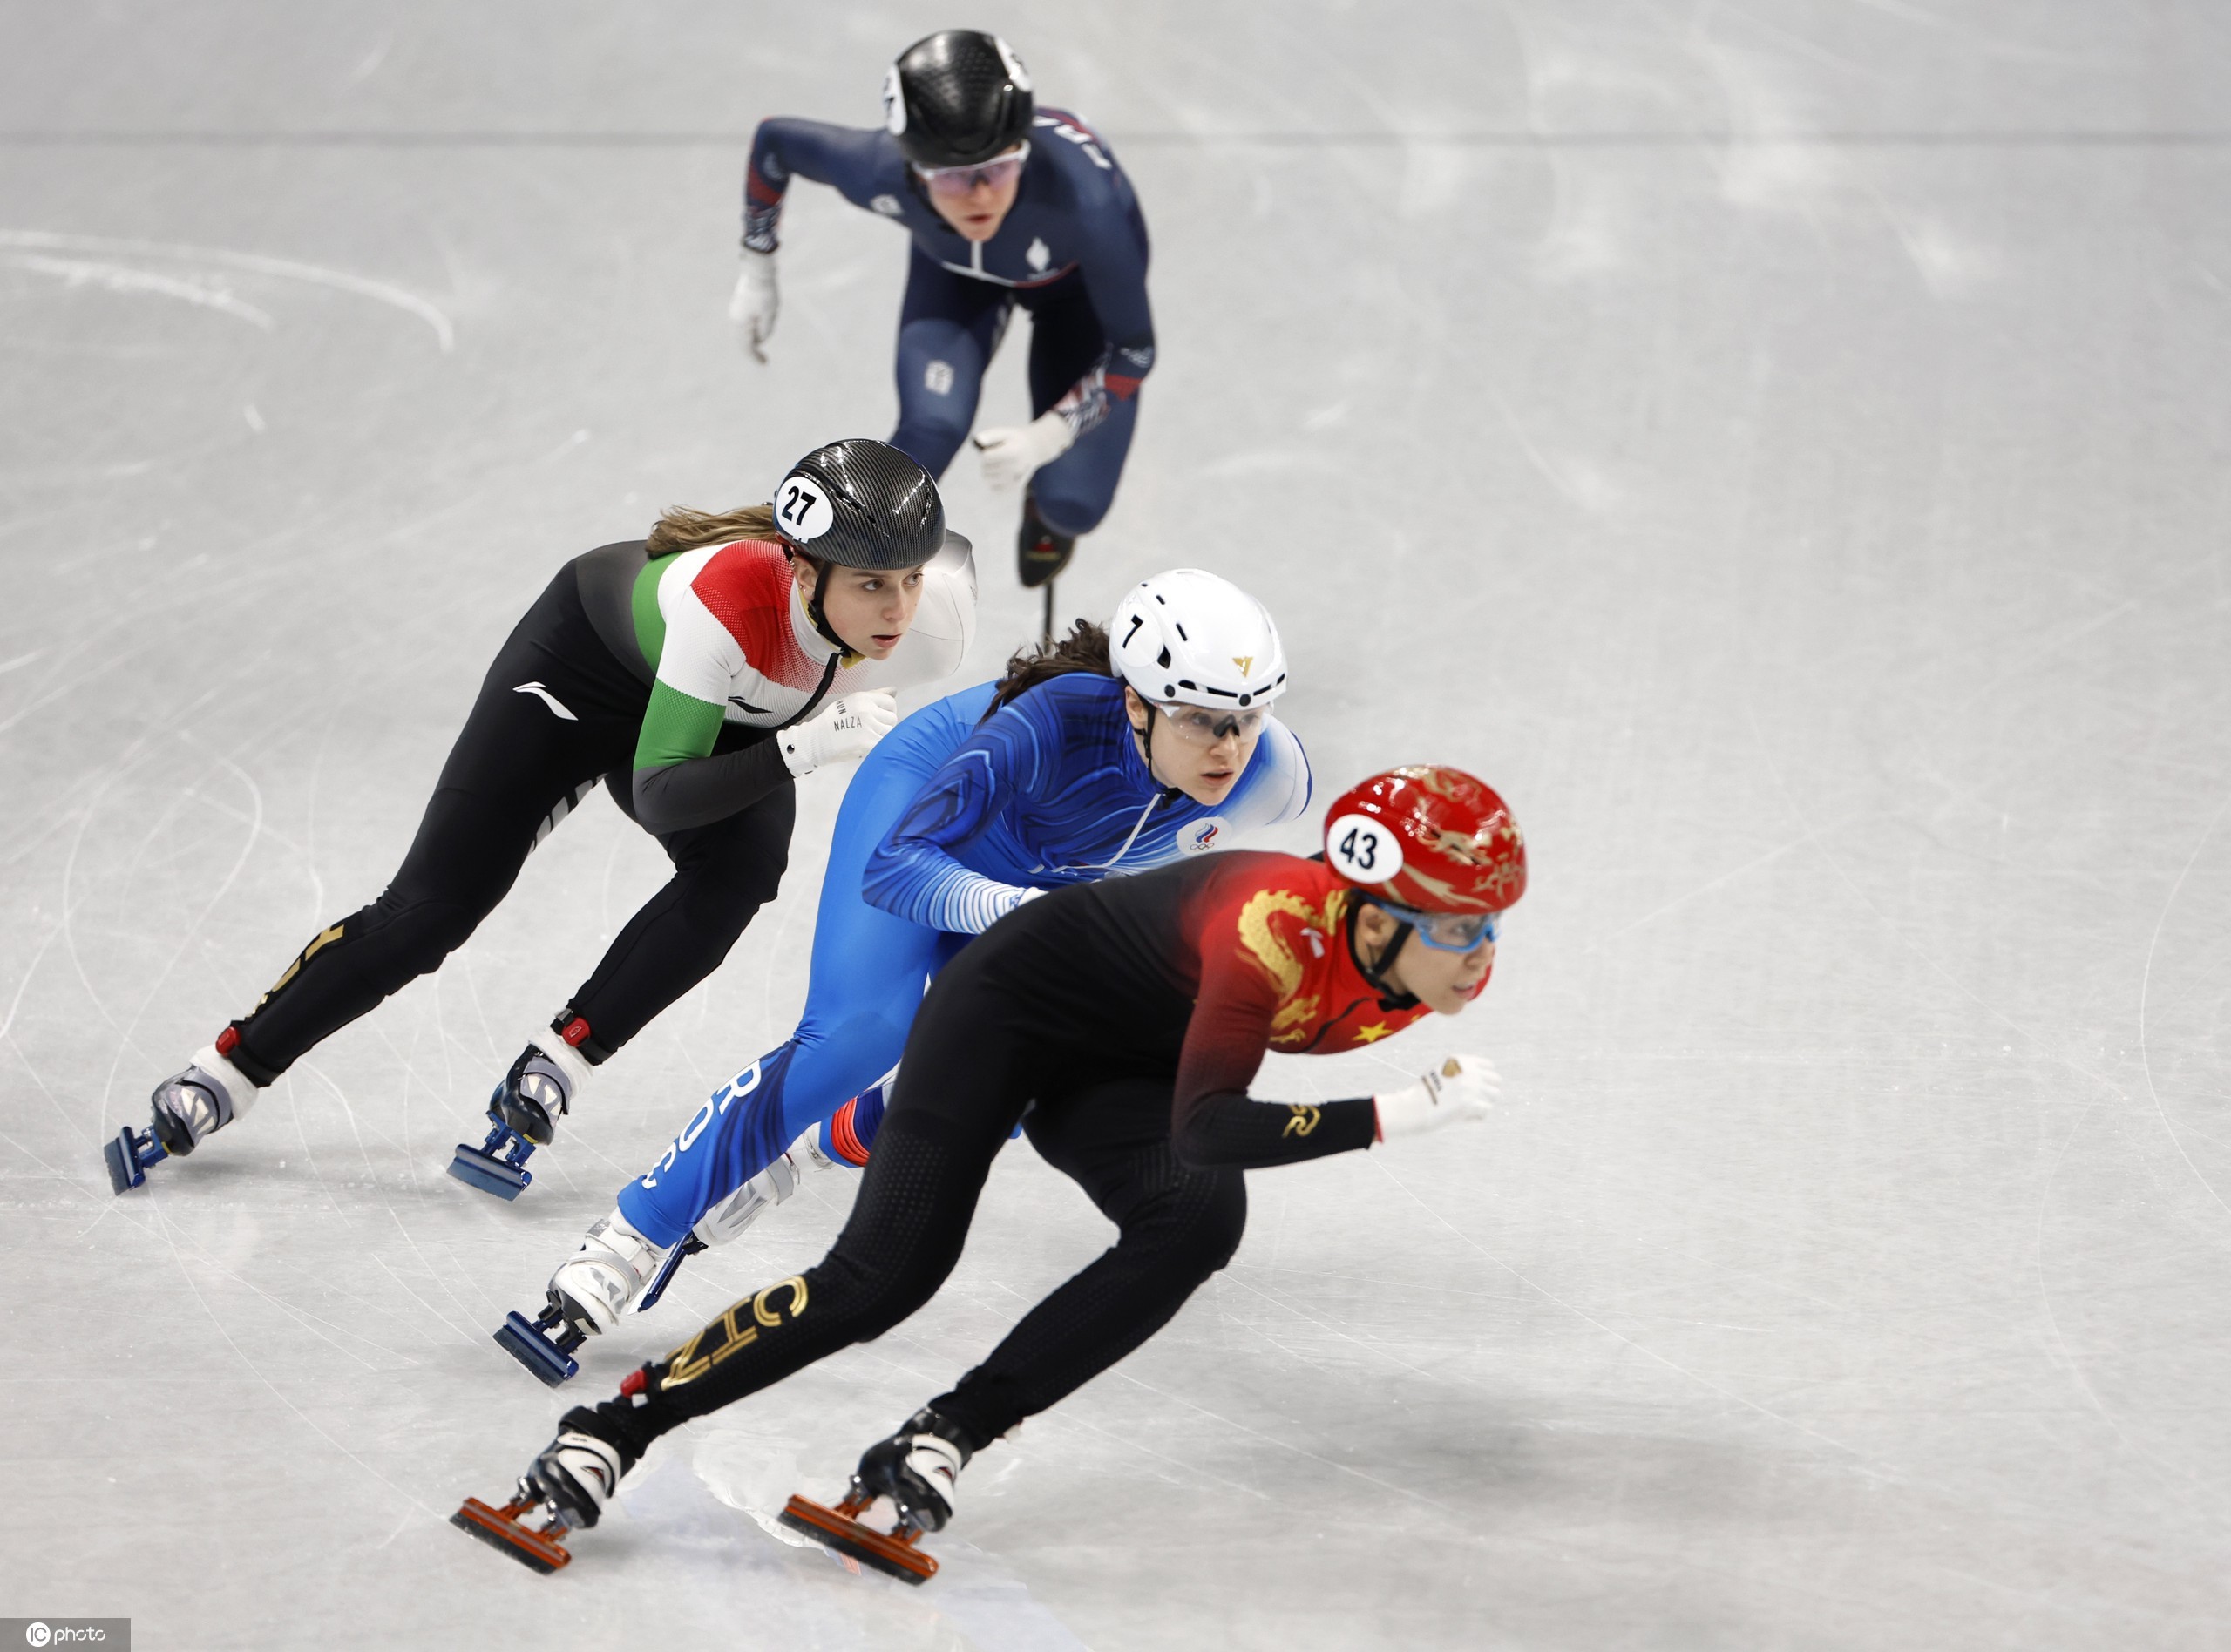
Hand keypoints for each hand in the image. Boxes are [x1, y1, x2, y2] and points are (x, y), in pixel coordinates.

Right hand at [729, 249, 778, 361]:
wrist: (757, 270)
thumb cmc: (765, 292)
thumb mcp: (770, 314)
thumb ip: (766, 331)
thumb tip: (760, 341)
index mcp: (741, 323)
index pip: (747, 346)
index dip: (755, 357)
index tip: (764, 364)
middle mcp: (735, 319)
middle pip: (743, 341)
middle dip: (753, 351)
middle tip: (764, 360)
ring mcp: (735, 311)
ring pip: (743, 332)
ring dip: (753, 340)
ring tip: (764, 340)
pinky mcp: (739, 305)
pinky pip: (744, 324)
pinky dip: (751, 331)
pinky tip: (760, 330)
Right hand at [779, 689, 897, 776]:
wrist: (816, 740)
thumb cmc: (832, 721)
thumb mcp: (850, 701)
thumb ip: (874, 695)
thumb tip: (894, 690)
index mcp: (863, 699)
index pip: (890, 702)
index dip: (888, 710)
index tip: (881, 717)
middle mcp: (868, 711)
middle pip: (892, 718)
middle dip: (885, 724)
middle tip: (872, 729)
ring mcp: (869, 728)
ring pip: (890, 732)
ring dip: (882, 736)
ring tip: (867, 737)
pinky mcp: (869, 744)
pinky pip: (884, 744)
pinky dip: (878, 746)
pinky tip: (867, 746)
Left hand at [972, 411, 1074, 491]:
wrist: (1034, 449)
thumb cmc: (1014, 440)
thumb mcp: (1004, 432)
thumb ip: (990, 435)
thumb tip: (978, 440)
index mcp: (1013, 452)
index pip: (986, 457)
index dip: (984, 452)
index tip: (991, 449)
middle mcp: (1015, 467)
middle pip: (985, 468)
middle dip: (986, 462)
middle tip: (996, 456)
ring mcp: (1015, 479)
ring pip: (987, 479)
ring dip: (988, 471)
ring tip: (997, 464)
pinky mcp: (1014, 488)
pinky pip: (994, 489)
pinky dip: (993, 482)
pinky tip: (999, 474)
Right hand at [1374, 1054, 1498, 1141]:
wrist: (1413, 1108)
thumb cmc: (1423, 1094)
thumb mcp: (1439, 1072)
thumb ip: (1459, 1071)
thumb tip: (1481, 1079)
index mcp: (1460, 1060)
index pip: (1489, 1065)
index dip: (1485, 1078)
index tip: (1477, 1088)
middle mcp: (1468, 1071)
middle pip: (1496, 1080)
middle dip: (1487, 1090)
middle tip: (1474, 1100)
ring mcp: (1470, 1087)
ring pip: (1494, 1095)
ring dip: (1484, 1102)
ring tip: (1470, 1110)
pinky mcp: (1470, 1103)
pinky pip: (1486, 1110)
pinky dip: (1477, 1116)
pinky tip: (1464, 1118)